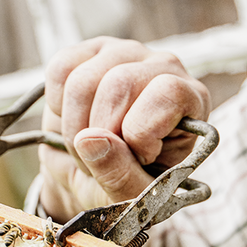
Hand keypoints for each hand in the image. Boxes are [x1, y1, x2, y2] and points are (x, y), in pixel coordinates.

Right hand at [39, 37, 210, 220]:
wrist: (94, 174)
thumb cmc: (127, 182)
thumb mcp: (134, 196)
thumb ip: (120, 175)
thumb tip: (90, 139)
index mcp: (191, 99)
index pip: (168, 93)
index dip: (140, 132)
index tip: (138, 158)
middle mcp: (163, 66)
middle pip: (120, 84)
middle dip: (99, 135)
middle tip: (100, 162)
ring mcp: (125, 53)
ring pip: (84, 81)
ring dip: (74, 128)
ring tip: (86, 148)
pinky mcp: (89, 51)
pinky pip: (60, 70)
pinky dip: (56, 105)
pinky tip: (73, 119)